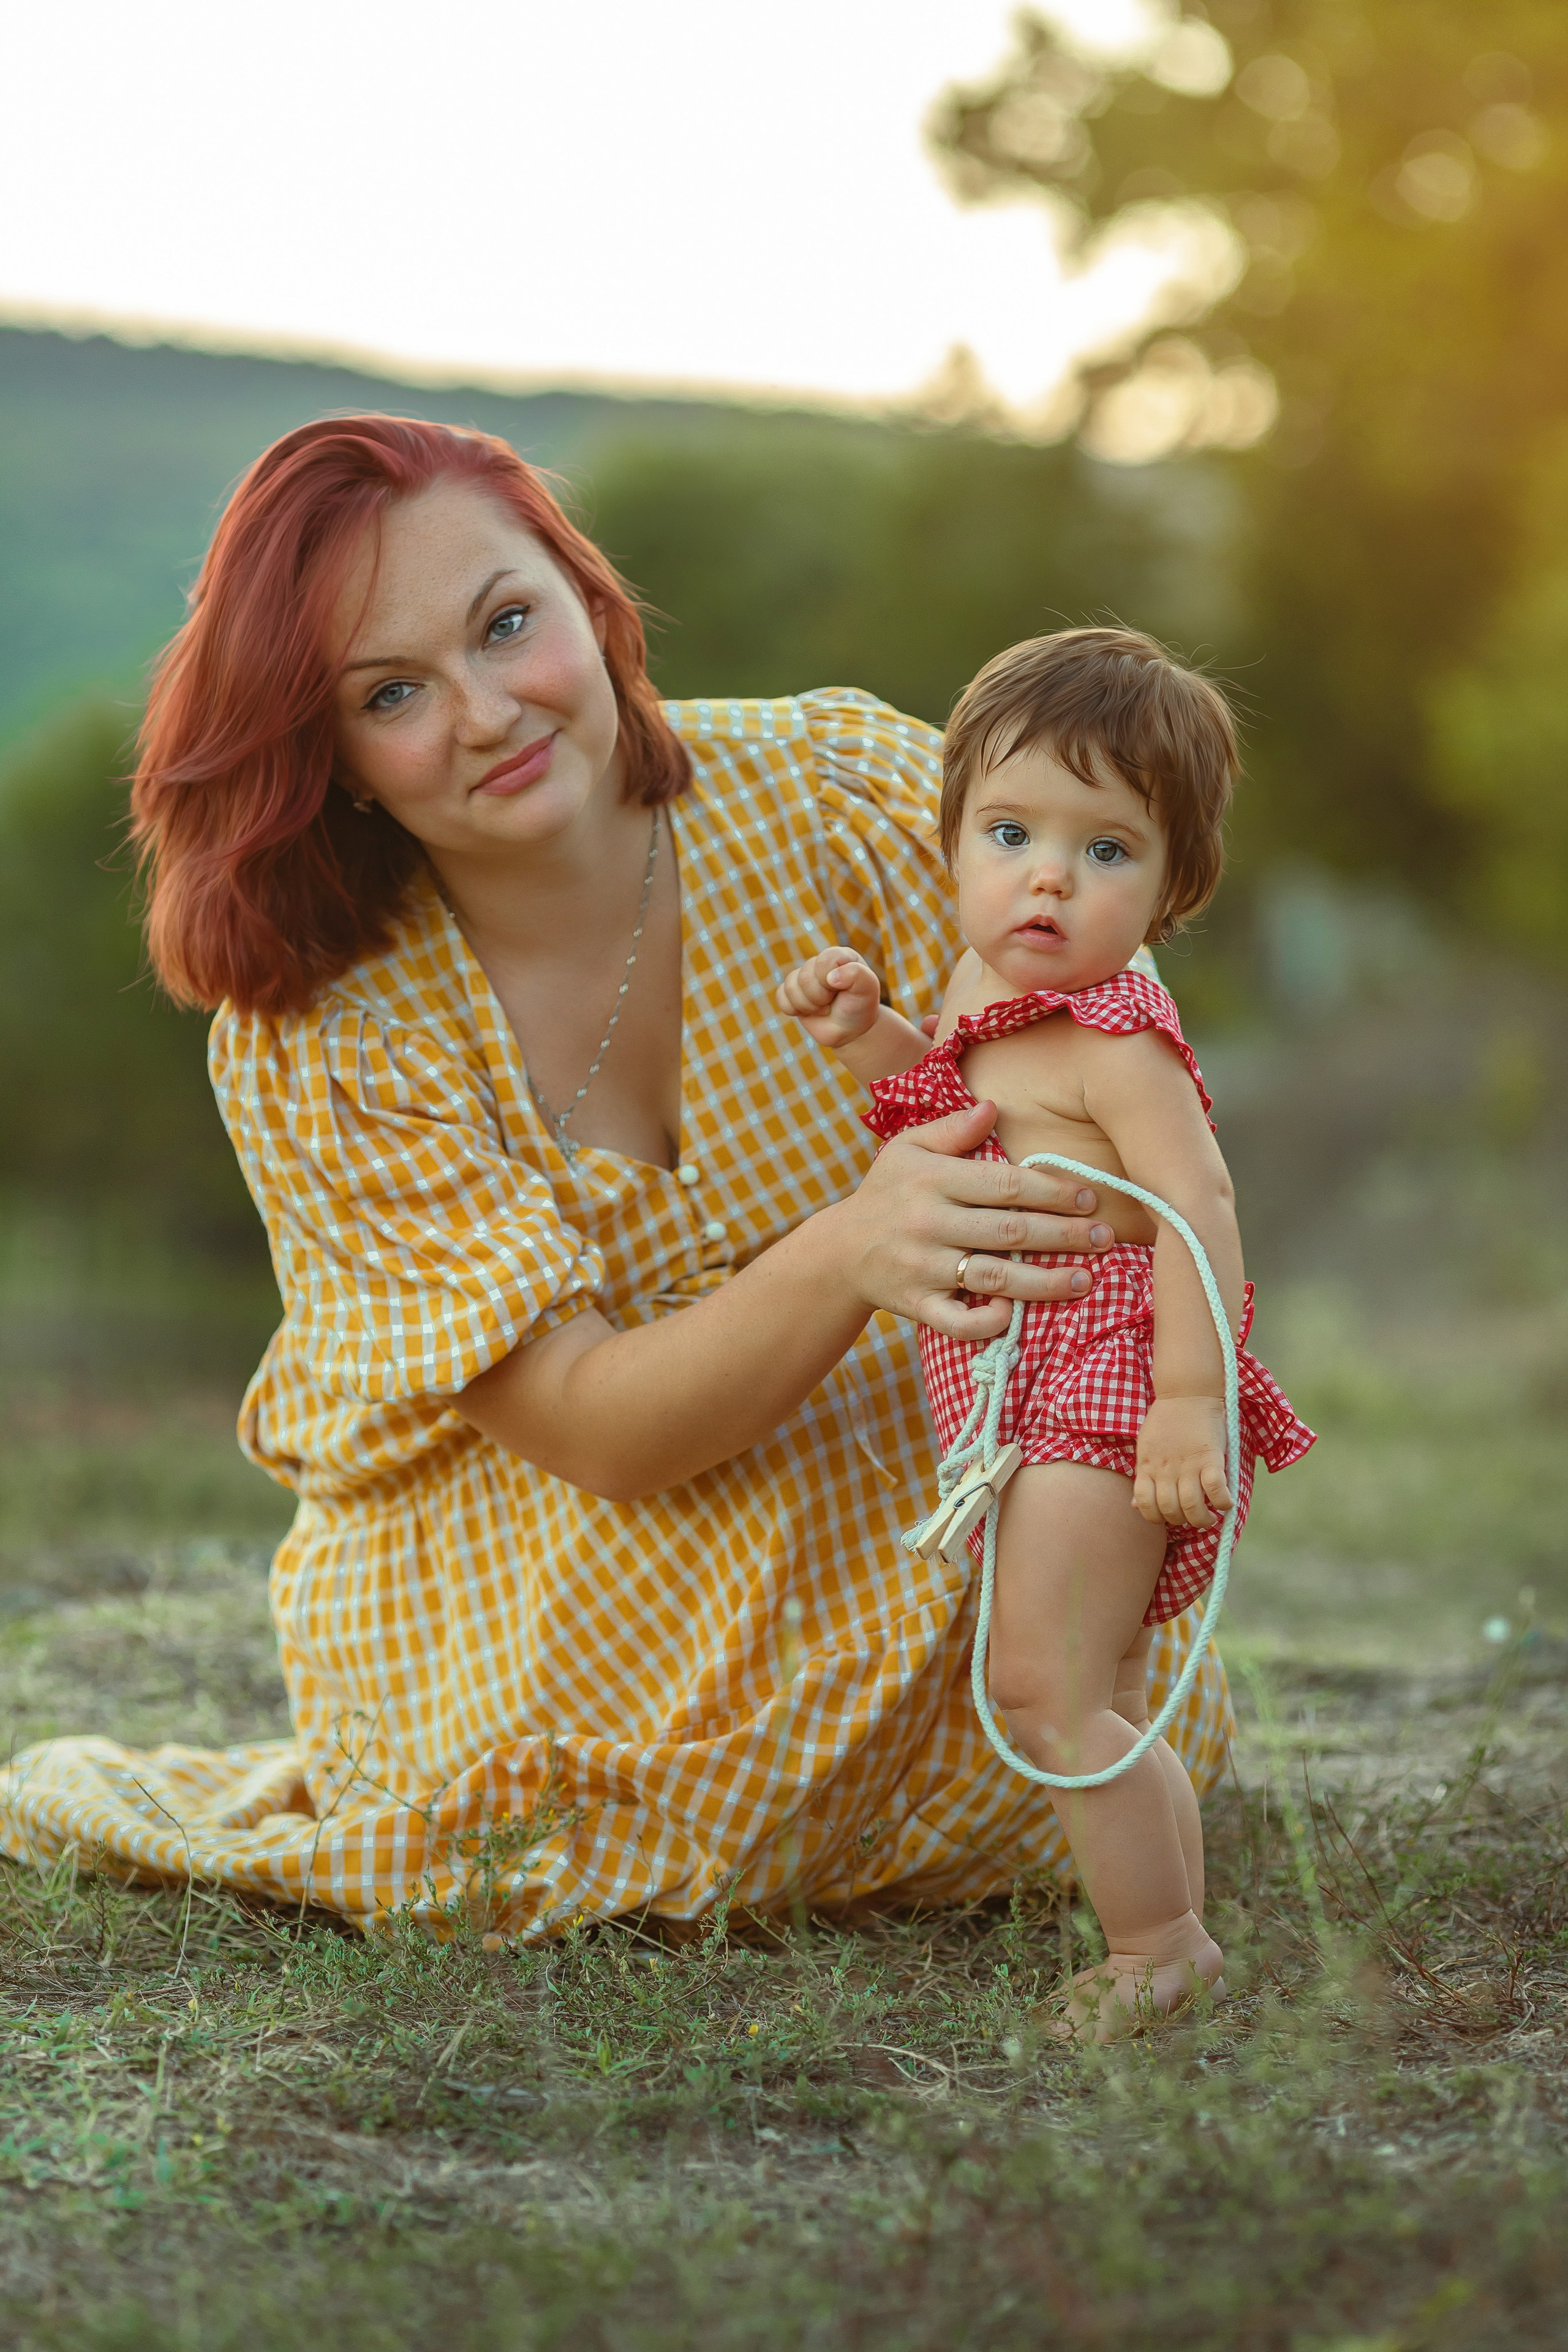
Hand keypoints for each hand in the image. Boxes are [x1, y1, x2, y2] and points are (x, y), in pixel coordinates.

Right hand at [775, 946, 882, 1048]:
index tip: (841, 989)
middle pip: (805, 977)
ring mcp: (803, 978)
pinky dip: (793, 1009)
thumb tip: (831, 977)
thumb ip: (857, 974)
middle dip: (820, 997)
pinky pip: (781, 997)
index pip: (823, 960)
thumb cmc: (861, 1006)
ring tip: (823, 1008)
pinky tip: (808, 1011)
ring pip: (790, 987)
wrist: (852, 1030)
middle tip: (832, 1002)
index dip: (829, 979)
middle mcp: (818, 964)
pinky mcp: (791, 993)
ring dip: (808, 1006)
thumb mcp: (868, 988)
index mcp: (838, 956)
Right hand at [830, 1100, 1114, 1338]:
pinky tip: (1016, 1314)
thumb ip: (952, 1130)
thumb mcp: (908, 1149)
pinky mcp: (917, 1306)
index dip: (1053, 1190)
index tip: (1090, 1197)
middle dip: (1064, 1235)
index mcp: (933, 1180)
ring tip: (1087, 1280)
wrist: (839, 1251)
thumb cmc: (886, 1194)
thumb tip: (994, 1108)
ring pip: (994, 1278)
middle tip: (1106, 1237)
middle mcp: (929, 1223)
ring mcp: (923, 1268)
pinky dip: (988, 1322)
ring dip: (1046, 1281)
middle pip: (1010, 1231)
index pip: (1006, 1184)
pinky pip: (959, 1321)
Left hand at [1133, 1397, 1233, 1529]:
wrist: (1186, 1392)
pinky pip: (1215, 1489)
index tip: (1169, 1515)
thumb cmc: (1166, 1419)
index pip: (1145, 1506)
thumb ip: (1142, 1477)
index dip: (1157, 1518)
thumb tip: (1134, 1505)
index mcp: (1147, 1467)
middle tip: (1193, 1516)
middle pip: (1170, 1511)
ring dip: (1202, 1519)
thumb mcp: (1145, 1449)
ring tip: (1210, 1517)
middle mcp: (1165, 1470)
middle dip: (1182, 1521)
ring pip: (1191, 1507)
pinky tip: (1226, 1503)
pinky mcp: (1210, 1457)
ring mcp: (1188, 1465)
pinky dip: (1223, 1502)